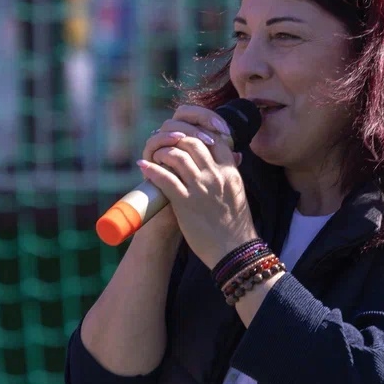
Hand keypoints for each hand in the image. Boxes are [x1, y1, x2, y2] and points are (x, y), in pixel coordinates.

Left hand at [138, 105, 257, 267]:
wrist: (233, 250)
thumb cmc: (236, 224)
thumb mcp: (238, 192)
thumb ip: (232, 173)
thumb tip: (234, 155)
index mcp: (230, 172)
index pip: (216, 140)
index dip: (199, 133)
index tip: (187, 137)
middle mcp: (216, 176)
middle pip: (194, 143)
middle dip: (177, 139)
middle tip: (167, 143)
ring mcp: (200, 188)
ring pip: (178, 156)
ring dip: (163, 152)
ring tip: (156, 154)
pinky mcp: (185, 203)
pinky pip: (165, 178)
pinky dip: (152, 170)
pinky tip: (144, 167)